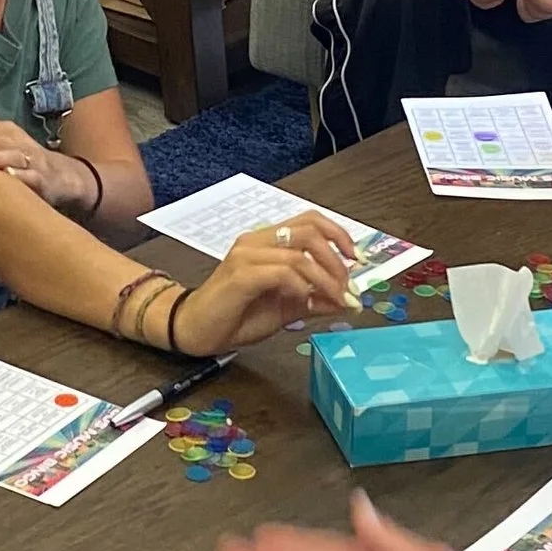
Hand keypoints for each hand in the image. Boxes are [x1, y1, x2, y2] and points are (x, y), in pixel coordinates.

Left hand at [0, 87, 92, 208]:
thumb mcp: (0, 133)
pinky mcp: (43, 178)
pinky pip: (32, 176)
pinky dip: (21, 175)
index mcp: (2, 129)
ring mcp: (30, 158)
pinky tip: (9, 176)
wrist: (61, 175)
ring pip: (11, 155)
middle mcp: (15, 140)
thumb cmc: (21, 153)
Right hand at [176, 213, 362, 352]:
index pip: (309, 221)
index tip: (355, 260)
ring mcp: (247, 255)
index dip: (338, 234)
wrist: (196, 330)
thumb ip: (313, 300)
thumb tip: (346, 300)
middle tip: (346, 287)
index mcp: (267, 241)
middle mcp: (257, 240)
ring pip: (299, 253)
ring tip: (334, 299)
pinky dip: (300, 287)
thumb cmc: (235, 316)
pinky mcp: (240, 275)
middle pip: (309, 231)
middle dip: (336, 260)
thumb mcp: (285, 309)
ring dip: (325, 278)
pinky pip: (281, 272)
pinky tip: (302, 300)